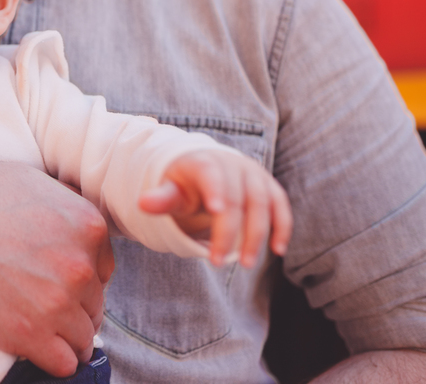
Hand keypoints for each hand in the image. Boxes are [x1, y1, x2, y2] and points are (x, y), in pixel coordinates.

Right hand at [0, 159, 112, 377]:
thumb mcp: (30, 182)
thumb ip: (65, 209)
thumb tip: (80, 235)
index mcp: (87, 224)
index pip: (102, 270)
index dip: (77, 279)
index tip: (51, 281)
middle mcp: (79, 263)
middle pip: (93, 305)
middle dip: (68, 307)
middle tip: (33, 302)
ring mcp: (56, 301)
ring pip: (83, 338)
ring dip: (60, 336)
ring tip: (31, 326)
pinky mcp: (29, 333)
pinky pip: (63, 364)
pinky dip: (49, 359)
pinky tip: (27, 344)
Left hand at [138, 149, 291, 266]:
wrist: (207, 169)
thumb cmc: (185, 185)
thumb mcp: (171, 190)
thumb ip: (161, 198)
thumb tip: (142, 203)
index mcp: (204, 162)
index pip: (212, 175)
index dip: (216, 190)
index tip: (216, 210)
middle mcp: (233, 164)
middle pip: (237, 197)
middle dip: (230, 231)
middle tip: (218, 261)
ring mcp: (254, 174)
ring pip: (262, 204)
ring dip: (257, 235)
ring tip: (246, 263)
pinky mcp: (269, 187)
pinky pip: (280, 205)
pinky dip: (282, 226)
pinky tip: (277, 250)